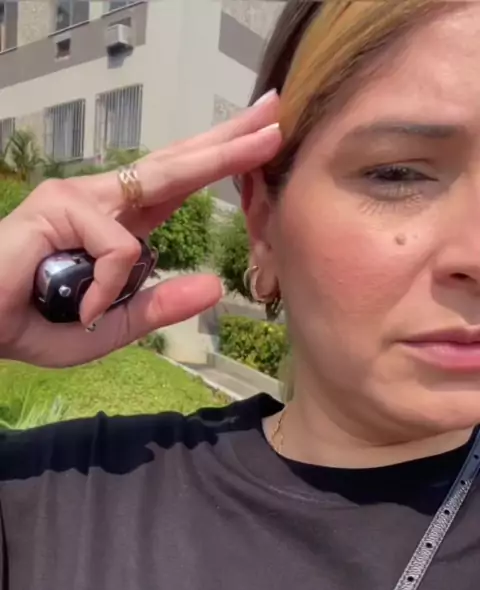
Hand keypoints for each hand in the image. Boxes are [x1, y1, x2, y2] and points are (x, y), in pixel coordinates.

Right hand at [0, 92, 279, 366]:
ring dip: (214, 160)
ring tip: (258, 145)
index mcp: (117, 226)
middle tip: (276, 110)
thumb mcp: (110, 327)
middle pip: (175, 163)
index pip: (176, 184)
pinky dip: (108, 288)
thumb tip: (214, 286)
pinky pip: (117, 249)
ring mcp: (79, 198)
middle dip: (227, 138)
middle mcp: (101, 201)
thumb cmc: (33, 323)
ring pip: (158, 182)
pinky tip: (84, 309)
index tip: (258, 137)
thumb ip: (157, 308)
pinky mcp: (59, 207)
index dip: (216, 159)